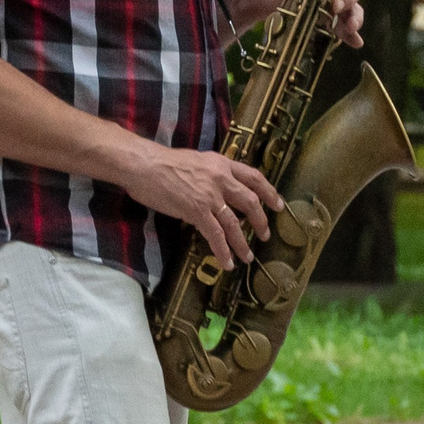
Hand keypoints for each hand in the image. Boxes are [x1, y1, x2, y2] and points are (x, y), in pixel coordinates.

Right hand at [120, 143, 281, 267]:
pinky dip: (223, 250)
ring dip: (243, 243)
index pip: (254, 177)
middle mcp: (221, 178)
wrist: (145, 165)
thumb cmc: (164, 162)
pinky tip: (227, 262)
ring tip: (248, 256)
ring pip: (235, 223)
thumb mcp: (197, 160)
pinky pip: (215, 234)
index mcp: (222, 164)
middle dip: (261, 221)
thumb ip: (212, 173)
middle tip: (265, 235)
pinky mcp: (197, 210)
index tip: (278, 204)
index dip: (269, 192)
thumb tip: (219, 187)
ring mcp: (210, 195)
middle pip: (250, 201)